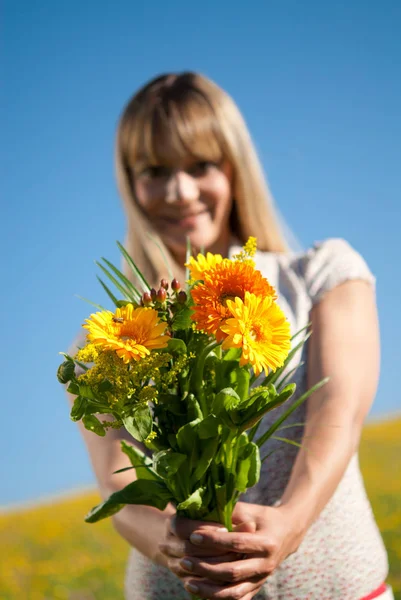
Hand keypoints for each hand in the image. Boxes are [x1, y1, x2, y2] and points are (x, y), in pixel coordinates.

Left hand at [172, 502, 304, 599]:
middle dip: (206, 568)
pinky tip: (202, 594)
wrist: (288, 533)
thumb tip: (203, 509)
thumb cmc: (264, 518)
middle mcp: (266, 564)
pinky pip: (238, 599)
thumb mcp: (250, 511)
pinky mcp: (257, 587)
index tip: (193, 536)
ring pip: (234, 592)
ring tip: (188, 583)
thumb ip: (230, 512)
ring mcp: (262, 579)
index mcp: (265, 542)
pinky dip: (220, 599)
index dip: (214, 540)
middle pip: (232, 572)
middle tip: (184, 561)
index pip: (236, 543)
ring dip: (209, 590)